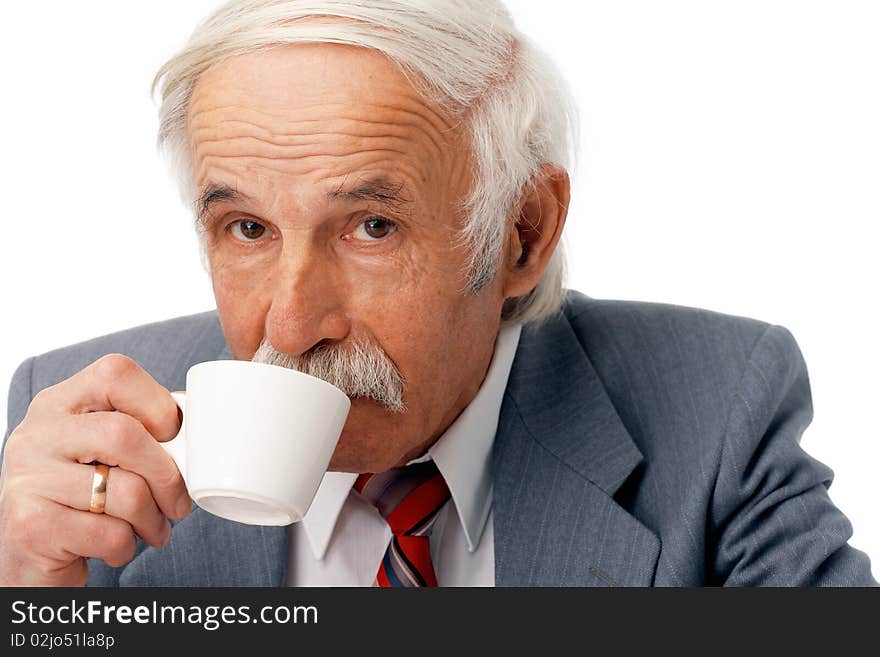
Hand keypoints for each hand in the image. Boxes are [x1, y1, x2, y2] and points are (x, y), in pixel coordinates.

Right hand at [0, 354, 191, 585]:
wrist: (30, 557)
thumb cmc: (82, 496)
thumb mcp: (97, 451)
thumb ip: (137, 429)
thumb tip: (198, 424)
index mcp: (59, 403)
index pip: (116, 374)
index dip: (158, 404)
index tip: (173, 438)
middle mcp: (36, 434)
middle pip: (125, 434)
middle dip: (167, 476)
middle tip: (178, 502)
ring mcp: (29, 479)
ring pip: (127, 492)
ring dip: (153, 520)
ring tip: (153, 529)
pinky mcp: (32, 527)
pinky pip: (110, 534)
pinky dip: (127, 547)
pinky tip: (118, 547)